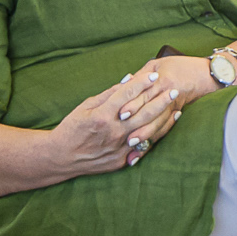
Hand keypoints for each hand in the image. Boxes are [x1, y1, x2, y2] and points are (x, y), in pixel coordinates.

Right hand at [50, 65, 183, 177]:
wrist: (61, 157)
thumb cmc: (72, 128)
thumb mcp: (85, 106)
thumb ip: (109, 94)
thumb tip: (128, 80)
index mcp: (102, 116)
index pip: (126, 95)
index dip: (142, 83)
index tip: (154, 75)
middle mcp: (112, 132)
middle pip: (143, 113)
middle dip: (160, 99)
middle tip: (173, 89)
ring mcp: (118, 148)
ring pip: (147, 131)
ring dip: (163, 118)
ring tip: (175, 106)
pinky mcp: (121, 160)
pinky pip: (143, 147)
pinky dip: (155, 136)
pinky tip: (165, 126)